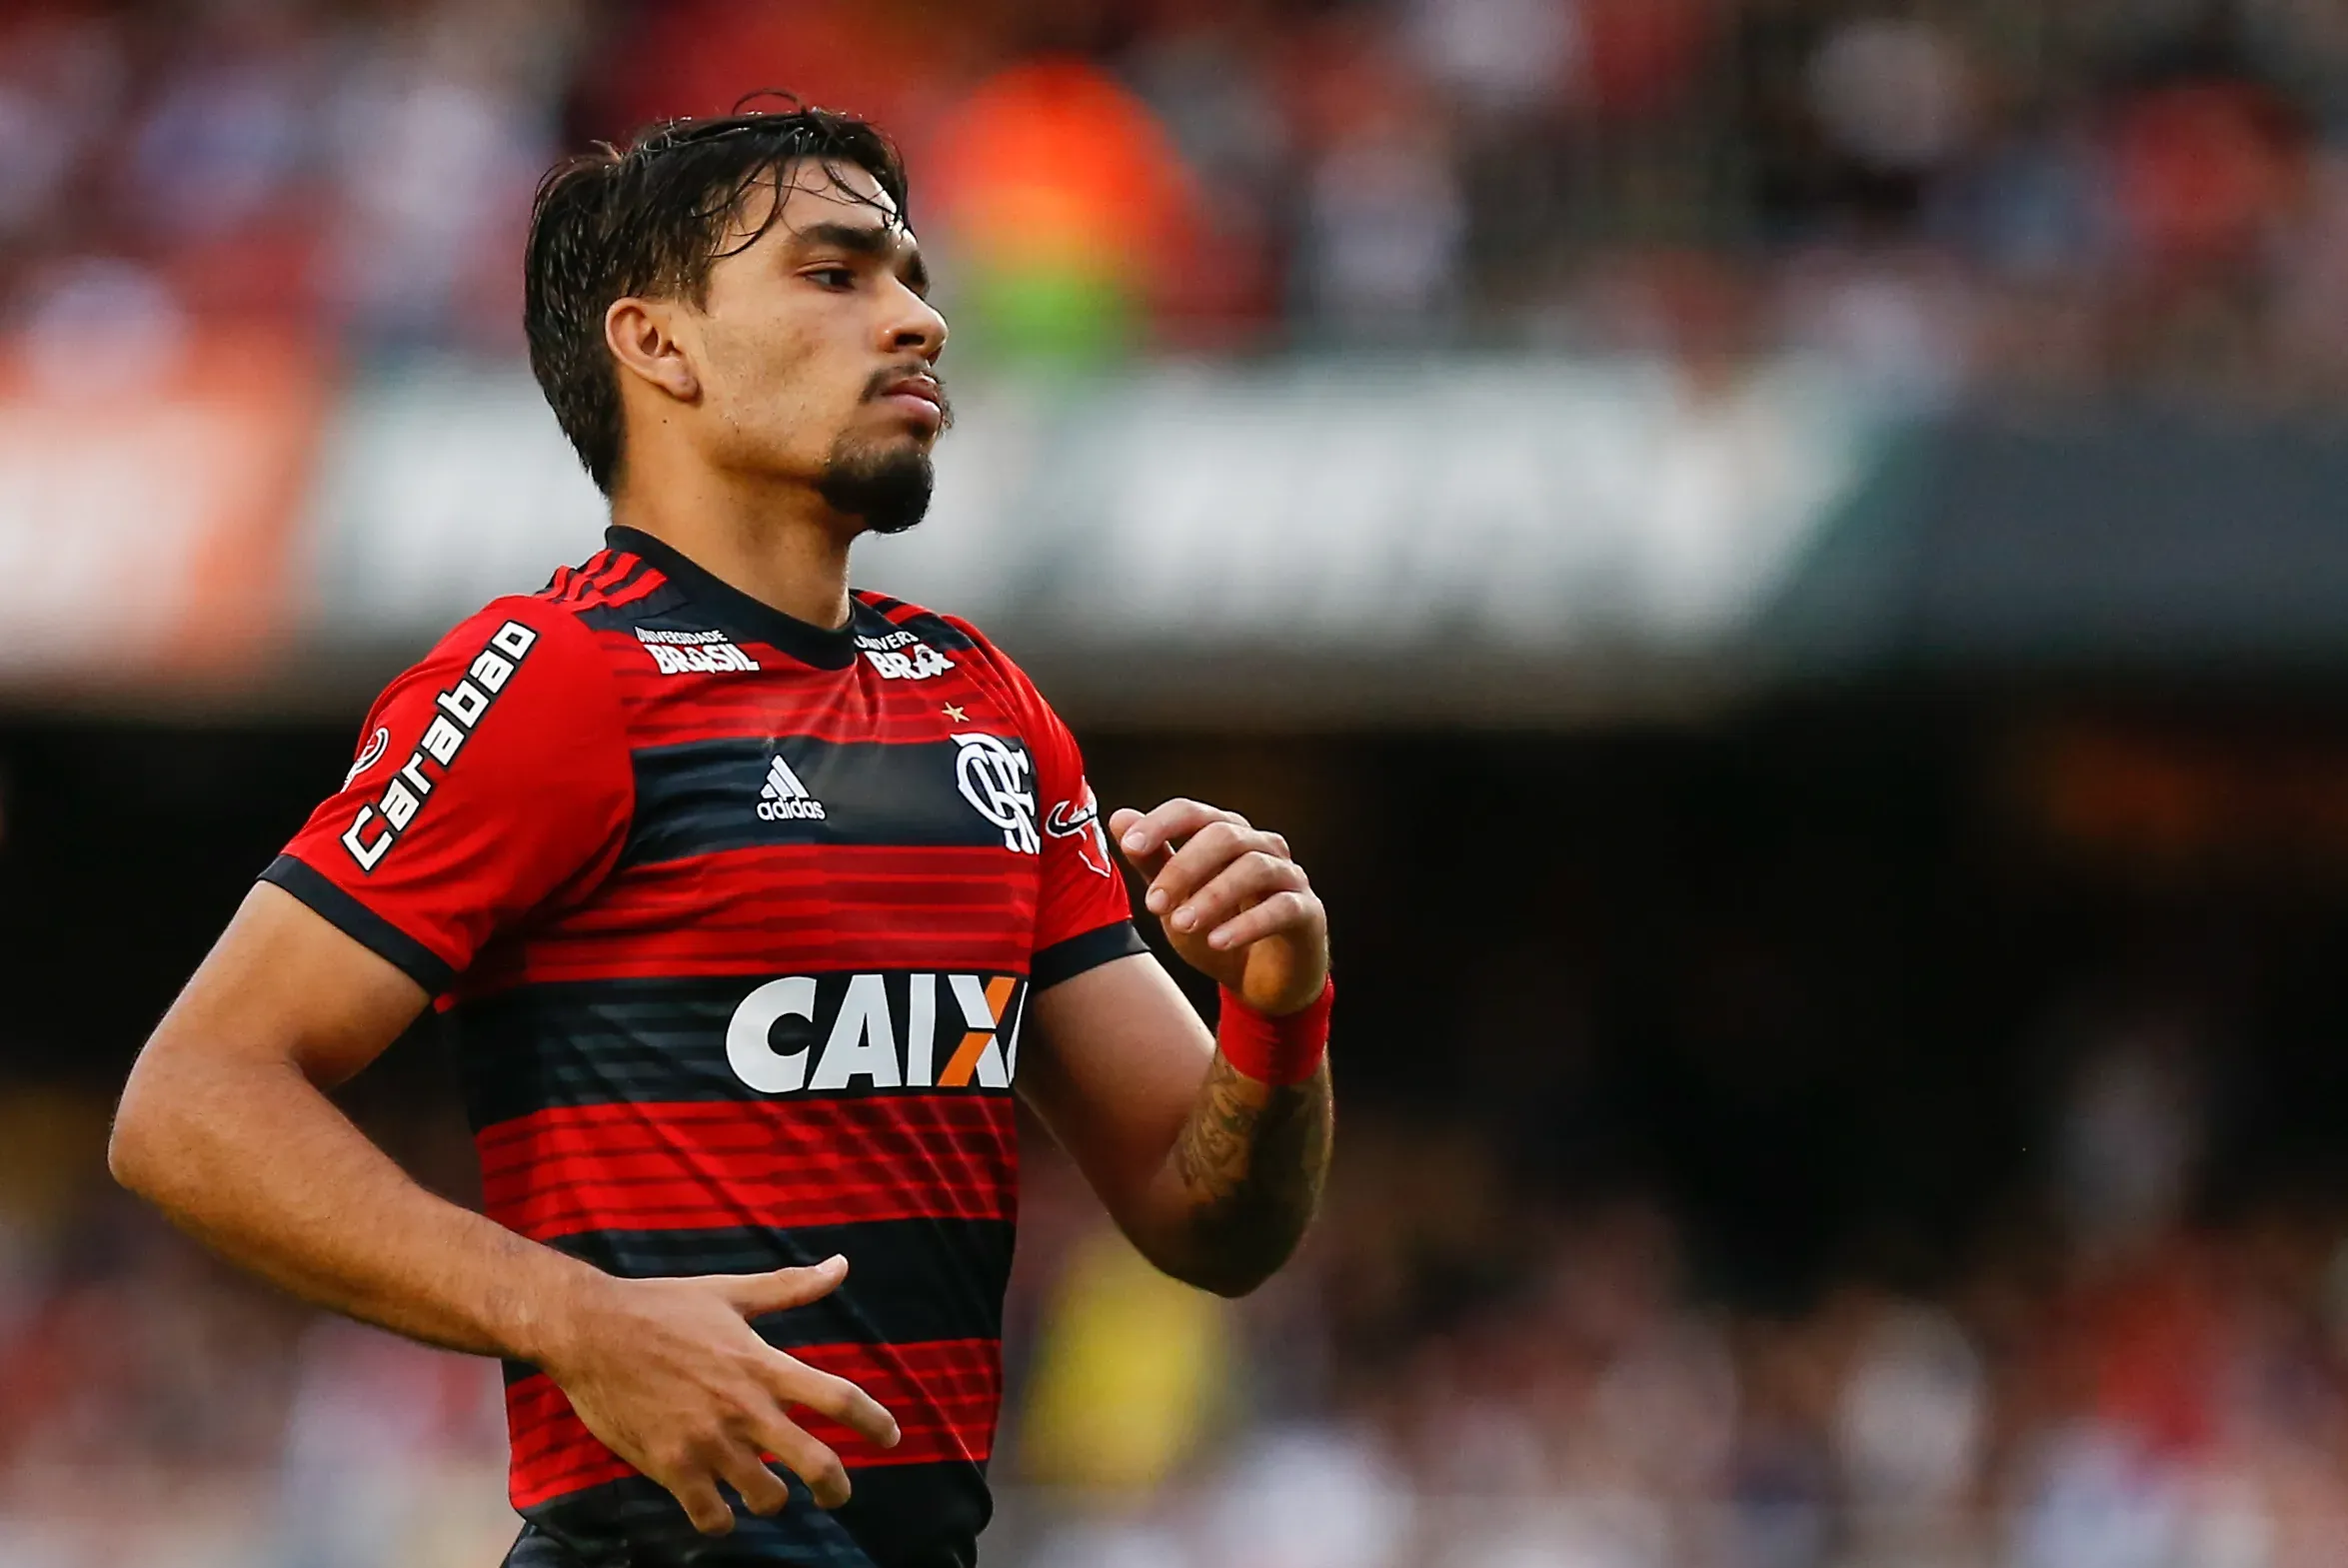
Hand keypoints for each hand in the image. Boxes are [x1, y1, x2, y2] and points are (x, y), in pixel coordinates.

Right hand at [535, 1255, 898, 1534]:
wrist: (590, 1331)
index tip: (892, 1437)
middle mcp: (744, 1409)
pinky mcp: (671, 1467)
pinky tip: (718, 1509)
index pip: (839, 1398)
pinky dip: (720, 1520)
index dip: (875, 1422)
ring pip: (766, 1498)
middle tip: (836, 1494)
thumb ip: (790, 1287)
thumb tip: (841, 1264)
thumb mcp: (731, 1292)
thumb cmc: (662, 1307)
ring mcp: (708, 1442)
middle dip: (836, 1486)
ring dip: (772, 1500)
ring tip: (766, 1493)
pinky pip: (711, 1516)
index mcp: (763, 1365)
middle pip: (817, 1462)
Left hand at [1111, 799, 1328, 1015]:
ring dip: (1213, 895)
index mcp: (1226, 834)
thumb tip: (1120, 817)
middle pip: (1224, 835)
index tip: (1131, 844)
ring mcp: (1289, 876)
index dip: (1162, 823)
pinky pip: (1282, 908)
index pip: (1193, 812)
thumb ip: (1152, 861)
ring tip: (1182, 925)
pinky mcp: (1307, 911)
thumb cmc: (1217, 929)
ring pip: (1254, 867)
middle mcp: (1260, 846)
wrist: (1259, 982)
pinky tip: (1219, 942)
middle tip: (1153, 904)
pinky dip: (1248, 924)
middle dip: (1184, 867)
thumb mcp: (1176, 901)